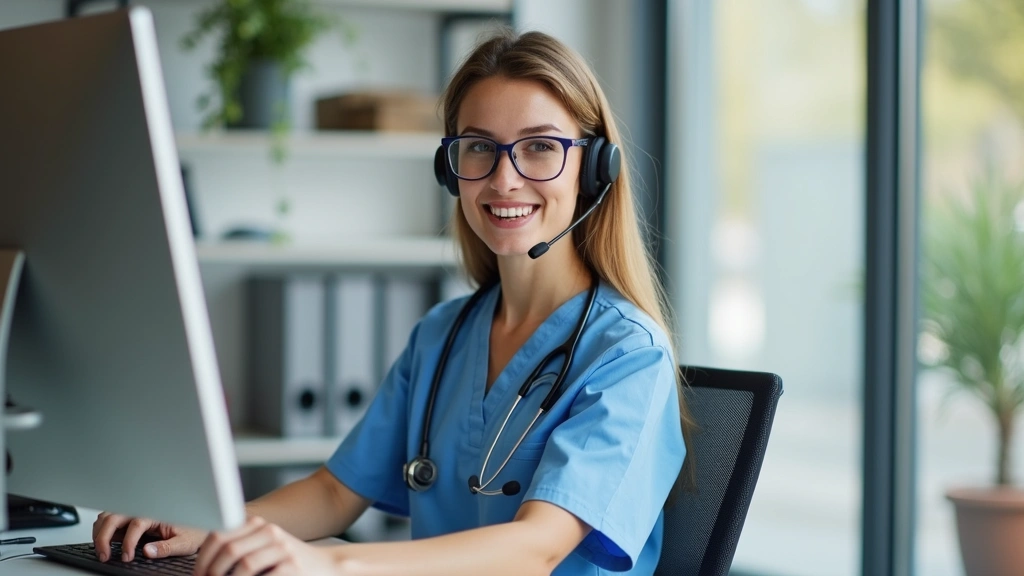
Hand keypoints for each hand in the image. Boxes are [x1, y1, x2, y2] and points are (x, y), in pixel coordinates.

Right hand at [92, 511, 205, 562]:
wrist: (197, 520)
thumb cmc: (193, 530)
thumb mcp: (185, 542)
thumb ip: (166, 547)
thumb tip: (147, 552)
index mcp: (156, 512)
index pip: (136, 524)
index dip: (128, 542)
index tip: (126, 557)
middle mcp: (143, 507)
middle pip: (114, 516)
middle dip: (104, 536)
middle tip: (104, 555)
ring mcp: (135, 510)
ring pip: (108, 515)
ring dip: (100, 531)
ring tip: (102, 550)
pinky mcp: (131, 515)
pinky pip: (110, 518)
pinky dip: (103, 528)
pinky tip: (106, 541)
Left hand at [193, 516, 336, 575]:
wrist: (325, 567)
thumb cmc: (286, 561)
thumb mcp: (261, 547)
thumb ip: (237, 548)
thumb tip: (204, 568)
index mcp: (256, 524)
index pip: (218, 535)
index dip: (203, 559)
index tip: (199, 575)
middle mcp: (269, 531)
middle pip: (228, 549)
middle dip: (212, 572)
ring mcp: (282, 548)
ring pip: (243, 565)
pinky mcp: (292, 566)